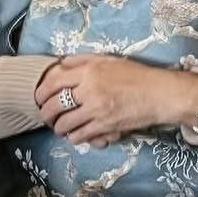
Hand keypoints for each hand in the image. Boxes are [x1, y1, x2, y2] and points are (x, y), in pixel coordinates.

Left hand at [34, 55, 197, 145]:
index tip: (39, 96)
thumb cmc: (134, 75)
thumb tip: (61, 63)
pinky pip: (81, 135)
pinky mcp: (106, 126)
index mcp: (88, 71)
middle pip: (55, 104)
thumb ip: (82, 60)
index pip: (54, 80)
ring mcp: (97, 110)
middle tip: (44, 115)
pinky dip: (74, 137)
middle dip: (46, 112)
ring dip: (58, 127)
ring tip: (58, 127)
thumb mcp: (106, 59)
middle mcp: (90, 90)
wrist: (158, 94)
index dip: (42, 90)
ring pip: (66, 123)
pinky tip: (74, 135)